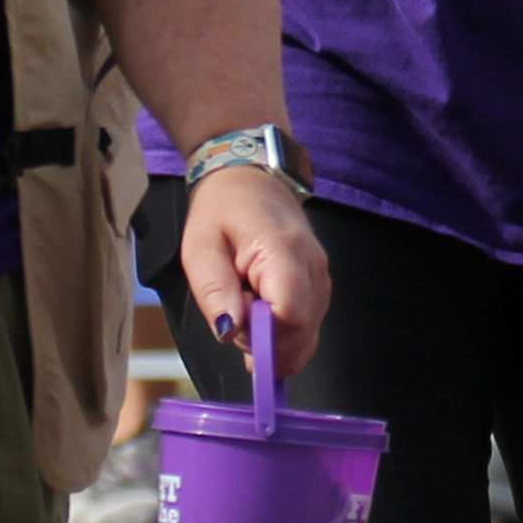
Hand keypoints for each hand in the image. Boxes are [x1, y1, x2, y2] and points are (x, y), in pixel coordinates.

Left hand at [178, 160, 329, 372]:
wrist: (250, 181)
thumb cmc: (222, 211)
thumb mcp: (200, 248)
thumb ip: (213, 291)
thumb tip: (229, 332)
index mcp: (282, 250)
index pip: (291, 315)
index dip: (261, 333)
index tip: (234, 320)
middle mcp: (313, 266)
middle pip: (300, 331)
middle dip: (263, 342)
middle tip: (233, 316)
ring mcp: (321, 277)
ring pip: (306, 335)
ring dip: (271, 341)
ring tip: (244, 311)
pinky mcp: (320, 286)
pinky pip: (309, 328)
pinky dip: (284, 339)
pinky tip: (260, 327)